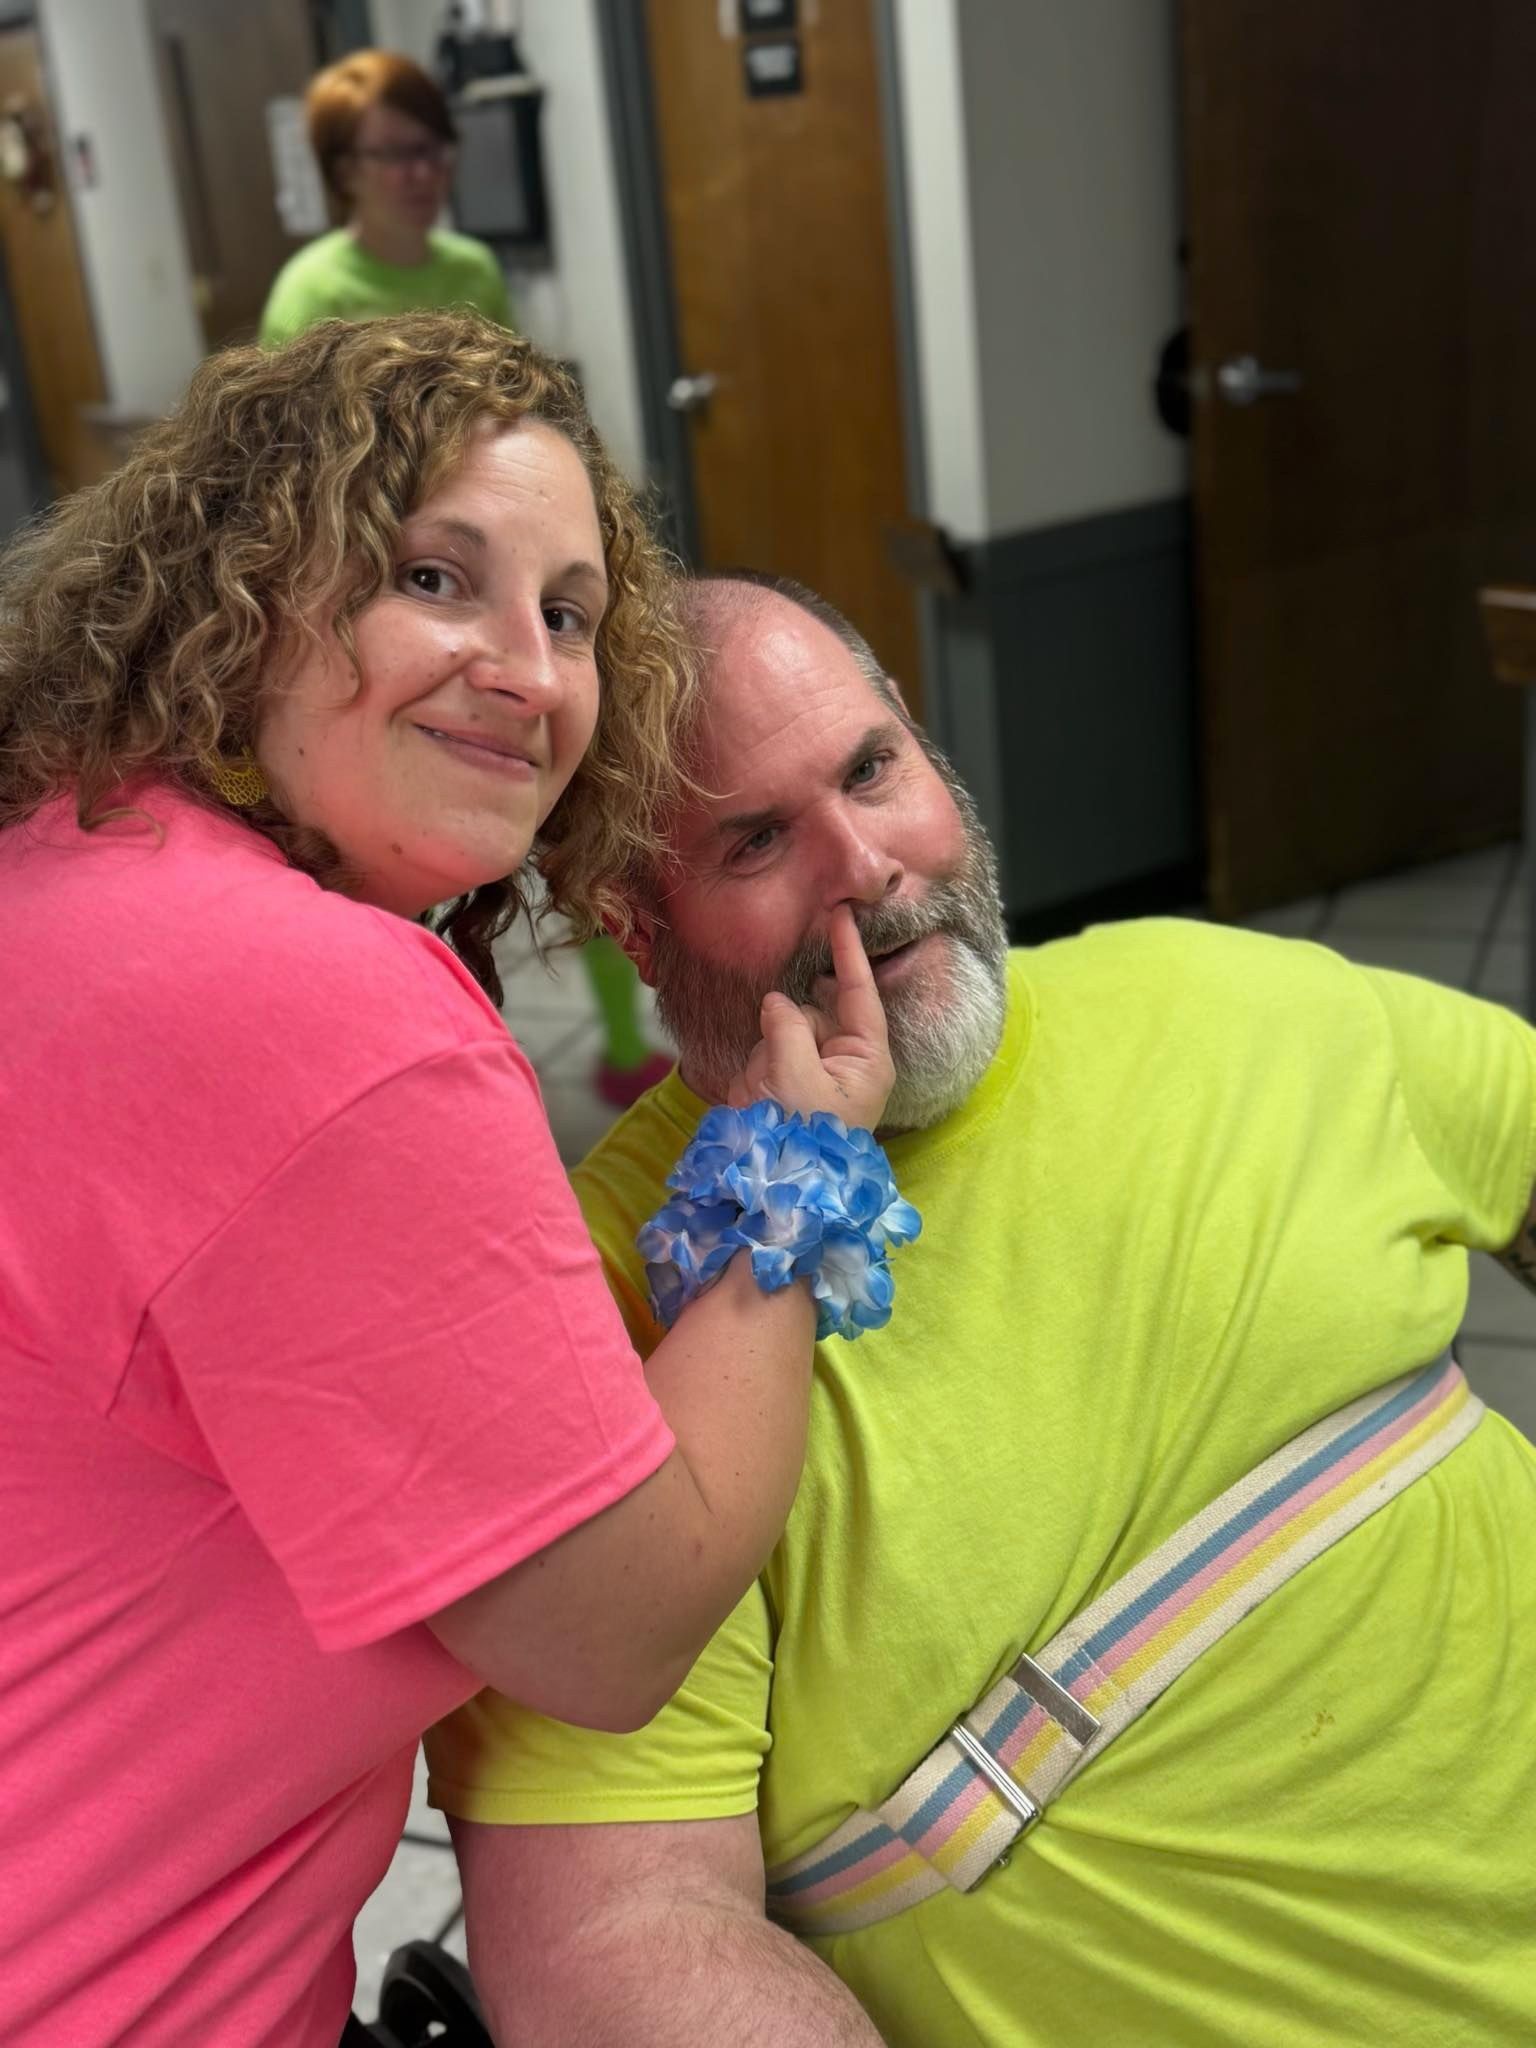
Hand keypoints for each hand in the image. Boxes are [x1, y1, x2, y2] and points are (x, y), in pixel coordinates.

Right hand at [725, 904, 893, 1129]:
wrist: (771, 1192)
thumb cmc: (799, 1139)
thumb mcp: (795, 1077)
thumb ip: (787, 1026)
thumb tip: (777, 1002)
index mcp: (868, 1060)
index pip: (860, 993)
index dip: (850, 952)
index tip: (844, 913)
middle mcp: (846, 1062)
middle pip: (813, 1011)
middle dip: (790, 1029)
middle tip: (780, 1068)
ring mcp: (815, 1072)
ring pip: (782, 1029)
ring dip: (768, 1057)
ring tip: (767, 1096)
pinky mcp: (787, 1082)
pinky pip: (765, 1053)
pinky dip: (757, 1071)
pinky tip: (759, 1100)